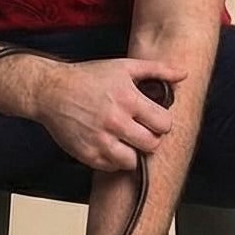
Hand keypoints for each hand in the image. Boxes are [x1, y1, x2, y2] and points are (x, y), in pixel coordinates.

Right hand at [34, 57, 186, 171]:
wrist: (51, 90)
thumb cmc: (88, 77)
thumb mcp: (124, 67)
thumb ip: (157, 70)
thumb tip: (183, 73)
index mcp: (127, 99)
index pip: (164, 124)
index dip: (162, 122)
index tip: (153, 118)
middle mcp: (115, 121)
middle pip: (152, 145)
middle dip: (149, 138)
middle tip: (140, 130)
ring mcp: (100, 140)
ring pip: (133, 161)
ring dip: (132, 152)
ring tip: (125, 139)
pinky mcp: (87, 154)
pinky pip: (112, 167)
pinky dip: (114, 159)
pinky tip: (109, 144)